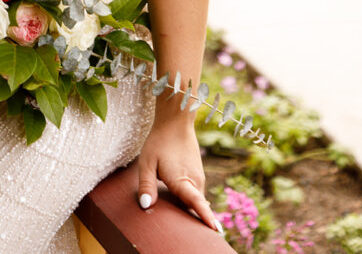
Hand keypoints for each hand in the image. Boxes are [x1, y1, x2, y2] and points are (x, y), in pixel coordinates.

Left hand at [136, 118, 223, 235]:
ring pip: (196, 200)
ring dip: (194, 211)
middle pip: (197, 207)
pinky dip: (193, 201)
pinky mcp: (198, 174)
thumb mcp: (147, 162)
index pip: (197, 203)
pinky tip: (186, 206)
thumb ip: (146, 185)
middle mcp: (195, 181)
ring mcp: (199, 177)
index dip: (205, 217)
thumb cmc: (159, 141)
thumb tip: (146, 206)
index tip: (216, 231)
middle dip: (198, 222)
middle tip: (197, 239)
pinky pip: (196, 193)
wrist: (175, 121)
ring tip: (192, 227)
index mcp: (182, 180)